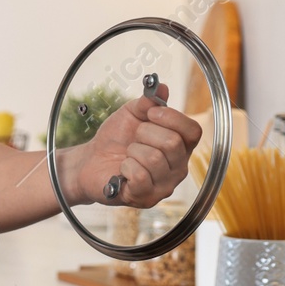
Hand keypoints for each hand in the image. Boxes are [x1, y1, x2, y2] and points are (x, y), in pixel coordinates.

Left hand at [65, 83, 202, 206]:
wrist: (91, 160)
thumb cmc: (116, 139)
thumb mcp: (130, 114)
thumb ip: (147, 102)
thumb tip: (160, 87)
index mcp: (181, 146)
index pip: (193, 131)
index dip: (171, 118)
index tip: (150, 113)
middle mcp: (179, 168)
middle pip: (172, 143)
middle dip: (144, 133)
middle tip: (134, 139)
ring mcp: (164, 186)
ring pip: (154, 159)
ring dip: (132, 151)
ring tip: (128, 155)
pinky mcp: (146, 198)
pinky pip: (140, 176)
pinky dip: (125, 167)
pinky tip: (123, 170)